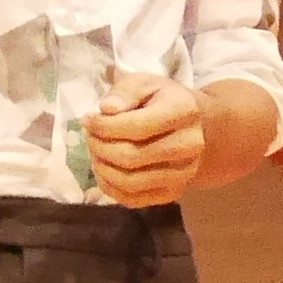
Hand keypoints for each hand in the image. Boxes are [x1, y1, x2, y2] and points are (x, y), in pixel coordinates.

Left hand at [85, 71, 207, 206]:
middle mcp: (189, 146)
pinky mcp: (173, 193)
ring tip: (94, 153)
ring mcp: (184, 173)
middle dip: (100, 147)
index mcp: (184, 111)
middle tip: (89, 137)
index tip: (88, 120)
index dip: (104, 126)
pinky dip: (110, 188)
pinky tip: (103, 170)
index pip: (137, 126)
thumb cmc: (162, 100)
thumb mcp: (144, 83)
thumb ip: (125, 91)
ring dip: (103, 168)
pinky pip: (133, 199)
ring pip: (131, 182)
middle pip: (132, 157)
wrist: (194, 127)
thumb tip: (106, 109)